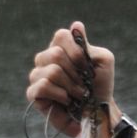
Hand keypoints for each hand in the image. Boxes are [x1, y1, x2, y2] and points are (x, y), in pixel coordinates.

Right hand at [26, 20, 116, 137]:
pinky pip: (42, 87)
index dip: (77, 53)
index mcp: (60, 46)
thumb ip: (88, 45)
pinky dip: (60, 95)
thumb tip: (76, 25)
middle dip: (75, 73)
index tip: (87, 68)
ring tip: (77, 96)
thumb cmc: (99, 86)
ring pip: (51, 71)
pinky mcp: (33, 93)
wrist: (98, 112)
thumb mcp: (102, 62)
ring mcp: (37, 74)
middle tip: (83, 85)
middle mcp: (46, 58)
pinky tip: (66, 101)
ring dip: (70, 87)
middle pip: (55, 54)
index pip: (61, 36)